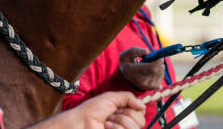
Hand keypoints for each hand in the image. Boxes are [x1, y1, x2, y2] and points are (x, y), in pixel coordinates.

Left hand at [27, 91, 144, 128]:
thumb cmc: (92, 109)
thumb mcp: (112, 97)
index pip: (141, 112)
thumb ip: (129, 98)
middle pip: (141, 120)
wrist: (80, 122)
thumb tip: (143, 106)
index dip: (134, 108)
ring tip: (107, 121)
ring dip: (121, 121)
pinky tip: (106, 127)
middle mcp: (125, 123)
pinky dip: (117, 128)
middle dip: (126, 114)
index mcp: (125, 113)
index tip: (120, 106)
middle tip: (112, 114)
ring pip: (136, 127)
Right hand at [119, 47, 164, 90]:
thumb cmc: (127, 64)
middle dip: (160, 63)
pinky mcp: (152, 87)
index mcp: (133, 72)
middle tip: (158, 59)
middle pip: (157, 71)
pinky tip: (155, 70)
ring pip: (160, 74)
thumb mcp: (125, 55)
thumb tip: (147, 51)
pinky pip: (161, 78)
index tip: (159, 57)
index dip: (158, 61)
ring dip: (161, 67)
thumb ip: (134, 50)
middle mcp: (140, 81)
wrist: (126, 77)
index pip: (151, 68)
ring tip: (155, 64)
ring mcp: (147, 85)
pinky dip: (161, 72)